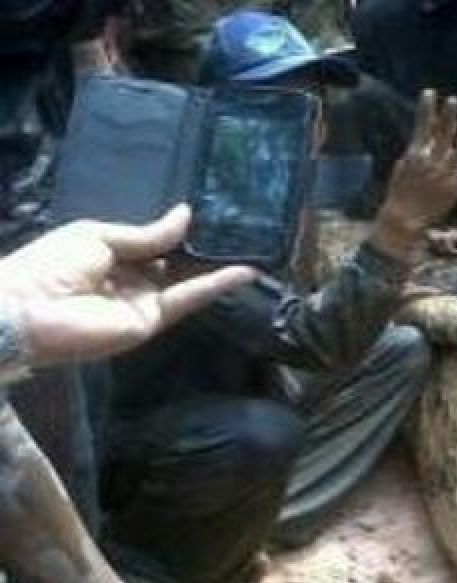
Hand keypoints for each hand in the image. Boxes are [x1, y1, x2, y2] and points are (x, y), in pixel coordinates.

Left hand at [0, 206, 254, 365]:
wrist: (29, 308)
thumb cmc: (52, 264)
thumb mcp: (100, 236)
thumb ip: (148, 234)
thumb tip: (186, 214)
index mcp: (112, 256)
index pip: (154, 244)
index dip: (179, 233)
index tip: (212, 217)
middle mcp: (131, 280)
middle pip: (175, 264)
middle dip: (204, 249)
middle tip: (241, 231)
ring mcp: (143, 303)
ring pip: (186, 282)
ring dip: (217, 267)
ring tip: (254, 249)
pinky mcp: (152, 321)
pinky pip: (186, 299)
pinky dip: (214, 286)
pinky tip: (242, 272)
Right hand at [372, 90, 456, 253]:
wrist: (403, 218)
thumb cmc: (400, 194)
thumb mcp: (403, 168)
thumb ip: (416, 152)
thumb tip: (424, 138)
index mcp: (415, 154)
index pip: (422, 126)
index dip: (426, 109)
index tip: (429, 93)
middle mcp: (431, 160)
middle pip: (442, 133)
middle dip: (448, 116)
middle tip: (454, 100)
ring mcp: (444, 172)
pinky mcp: (456, 185)